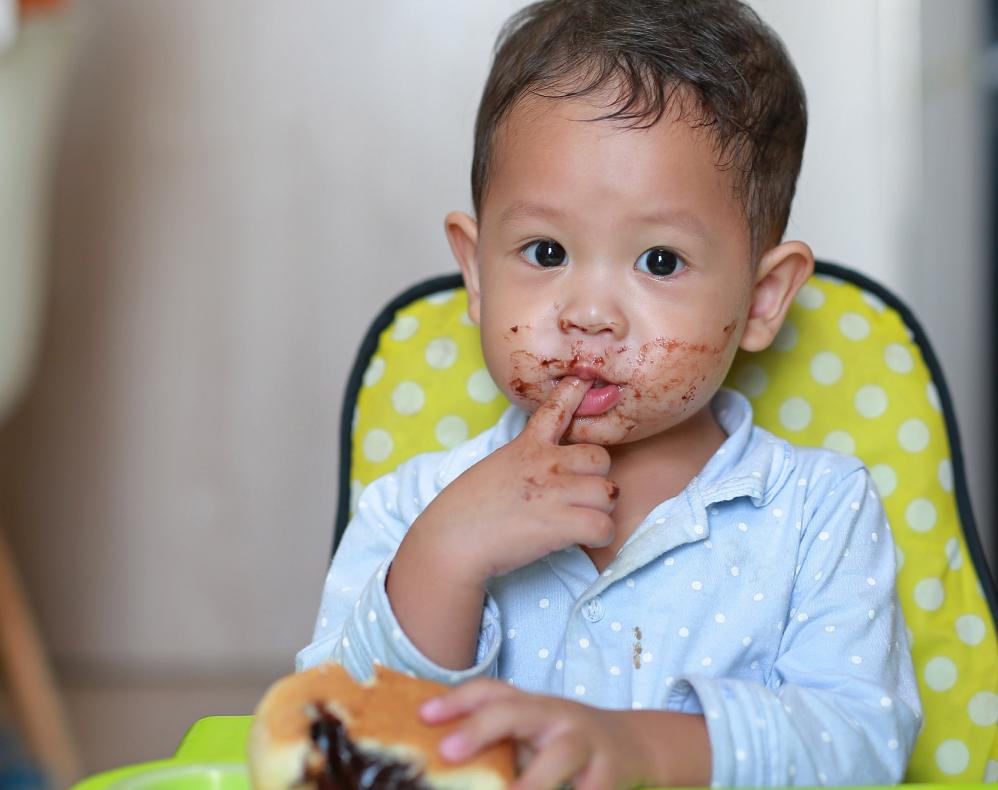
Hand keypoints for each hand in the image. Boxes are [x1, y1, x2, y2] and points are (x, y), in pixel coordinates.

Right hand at [411, 376, 617, 584]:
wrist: (450, 539)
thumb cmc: (464, 510)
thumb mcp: (494, 468)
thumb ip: (522, 462)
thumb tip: (542, 475)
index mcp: (526, 446)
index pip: (556, 409)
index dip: (574, 393)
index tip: (584, 380)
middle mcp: (546, 462)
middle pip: (601, 458)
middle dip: (596, 478)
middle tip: (580, 498)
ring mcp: (556, 491)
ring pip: (609, 493)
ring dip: (600, 511)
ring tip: (581, 522)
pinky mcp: (562, 524)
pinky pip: (604, 527)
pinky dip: (600, 537)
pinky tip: (583, 541)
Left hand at [420, 679, 708, 788]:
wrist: (634, 746)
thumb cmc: (565, 742)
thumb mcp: (532, 733)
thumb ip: (497, 741)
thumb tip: (440, 761)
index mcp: (531, 704)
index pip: (489, 692)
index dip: (455, 700)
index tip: (422, 716)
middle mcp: (555, 716)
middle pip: (515, 712)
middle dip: (480, 728)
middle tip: (448, 752)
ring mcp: (585, 744)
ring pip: (558, 756)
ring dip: (532, 780)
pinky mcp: (608, 776)